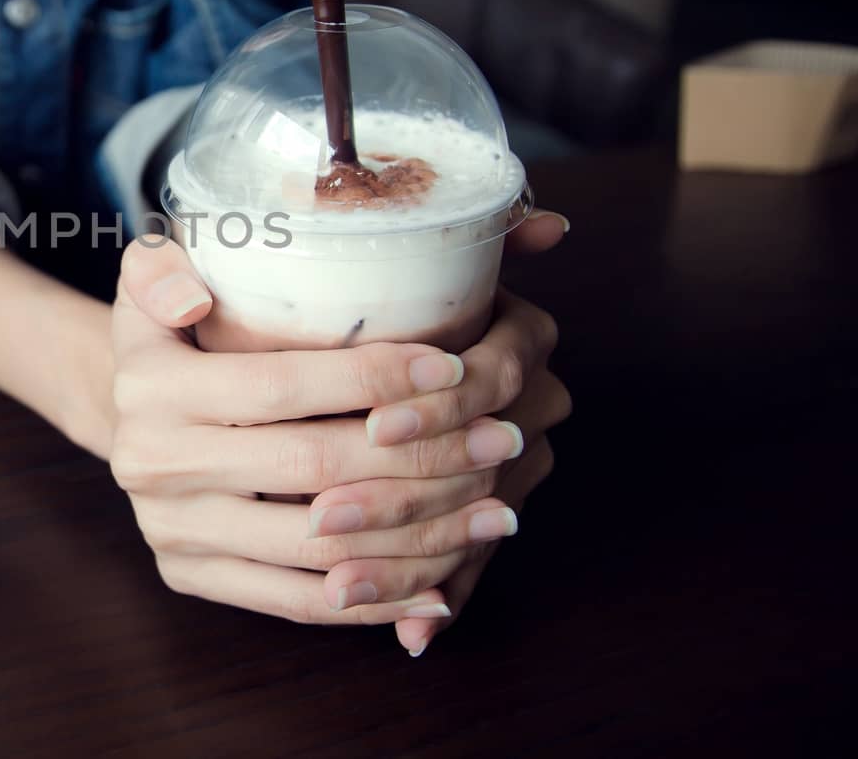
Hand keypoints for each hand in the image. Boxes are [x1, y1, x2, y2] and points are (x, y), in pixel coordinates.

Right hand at [108, 239, 527, 624]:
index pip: (281, 385)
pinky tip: (441, 586)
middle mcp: (154, 465)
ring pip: (318, 547)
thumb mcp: (150, 280)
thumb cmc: (168, 335)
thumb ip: (163, 265)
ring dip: (420, 535)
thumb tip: (195, 294)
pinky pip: (296, 602)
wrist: (119, 413)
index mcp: (152, 387)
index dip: (374, 377)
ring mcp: (172, 531)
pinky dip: (376, 601)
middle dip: (423, 456)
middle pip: (313, 469)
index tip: (454, 368)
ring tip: (495, 509)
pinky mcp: (190, 578)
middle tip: (501, 439)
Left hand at [376, 210, 571, 656]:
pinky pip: (473, 564)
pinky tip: (407, 631)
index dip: (440, 404)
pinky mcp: (488, 515)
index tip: (376, 423)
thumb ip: (411, 232)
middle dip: (403, 494)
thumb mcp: (362, 255)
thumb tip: (532, 225)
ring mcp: (518, 467)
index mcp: (520, 334)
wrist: (357, 352)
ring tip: (339, 578)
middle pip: (482, 460)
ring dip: (410, 559)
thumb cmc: (351, 295)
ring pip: (476, 522)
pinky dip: (441, 598)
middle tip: (325, 512)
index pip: (496, 373)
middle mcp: (532, 403)